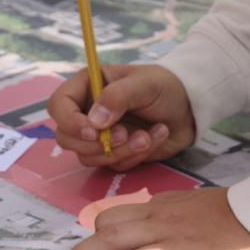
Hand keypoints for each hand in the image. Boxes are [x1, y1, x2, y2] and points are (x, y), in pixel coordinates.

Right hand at [46, 62, 192, 169]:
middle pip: (66, 138)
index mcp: (88, 86)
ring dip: (120, 151)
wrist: (190, 108)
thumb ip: (118, 97)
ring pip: (89, 157)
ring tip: (147, 136)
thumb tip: (93, 122)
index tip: (93, 131)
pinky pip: (113, 165)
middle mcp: (88, 112)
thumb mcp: (144, 84)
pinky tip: (155, 137)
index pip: (59, 105)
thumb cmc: (165, 86)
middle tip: (124, 135)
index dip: (69, 121)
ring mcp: (101, 135)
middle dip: (96, 144)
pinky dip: (135, 156)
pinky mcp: (116, 153)